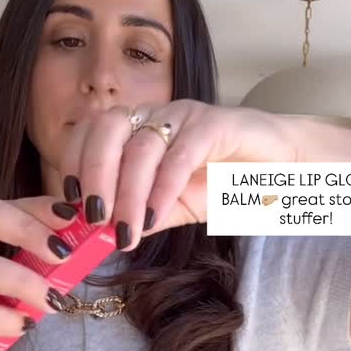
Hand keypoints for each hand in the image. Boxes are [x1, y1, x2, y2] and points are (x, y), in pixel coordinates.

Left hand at [60, 101, 296, 250]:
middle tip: (93, 219)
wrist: (280, 170)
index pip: (90, 134)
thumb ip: (139, 216)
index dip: (73, 165)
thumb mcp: (173, 208)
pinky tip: (155, 216)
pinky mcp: (216, 124)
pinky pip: (181, 153)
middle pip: (107, 130)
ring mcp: (184, 115)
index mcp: (136, 129)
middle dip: (93, 175)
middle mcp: (154, 114)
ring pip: (142, 145)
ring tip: (125, 230)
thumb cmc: (223, 184)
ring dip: (127, 192)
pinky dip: (163, 188)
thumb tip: (101, 236)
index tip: (69, 205)